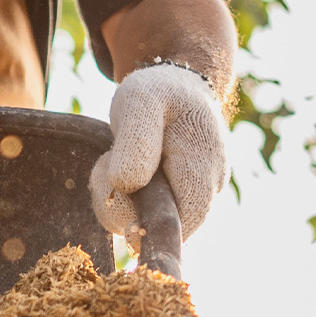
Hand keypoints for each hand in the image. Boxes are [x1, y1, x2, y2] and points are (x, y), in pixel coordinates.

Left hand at [89, 63, 227, 243]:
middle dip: (126, 208)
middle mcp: (210, 187)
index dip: (149, 222)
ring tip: (113, 158)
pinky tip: (122, 173)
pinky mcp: (182, 200)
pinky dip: (126, 201)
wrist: (175, 89)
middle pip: (168, 227)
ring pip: (155, 224)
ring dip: (122, 203)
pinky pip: (150, 217)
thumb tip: (127, 185)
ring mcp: (198, 196)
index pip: (186, 218)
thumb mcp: (140, 102)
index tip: (116, 195)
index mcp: (204, 163)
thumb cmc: (159, 92)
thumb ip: (136, 141)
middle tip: (105, 163)